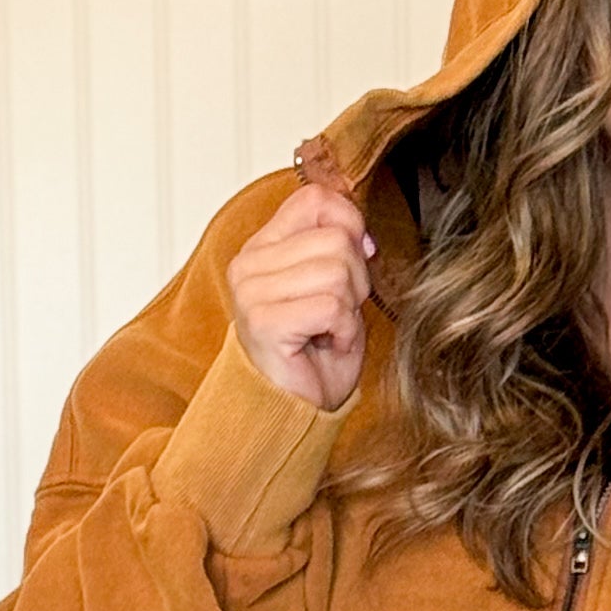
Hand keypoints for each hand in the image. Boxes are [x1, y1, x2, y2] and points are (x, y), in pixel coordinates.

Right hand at [225, 178, 373, 412]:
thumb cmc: (314, 354)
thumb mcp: (332, 286)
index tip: (355, 259)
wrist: (294, 411)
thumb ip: (339, 246)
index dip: (349, 224)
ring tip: (330, 329)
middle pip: (335, 237)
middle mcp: (249, 264)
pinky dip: (344, 330)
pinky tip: (328, 344)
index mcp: (262, 247)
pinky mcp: (263, 321)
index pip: (315, 199)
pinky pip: (332, 306)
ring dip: (349, 307)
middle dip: (356, 278)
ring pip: (337, 270)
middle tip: (338, 312)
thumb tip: (361, 233)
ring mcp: (251, 292)